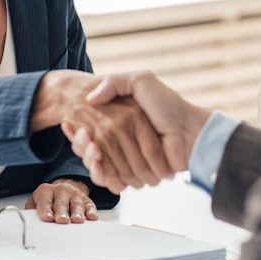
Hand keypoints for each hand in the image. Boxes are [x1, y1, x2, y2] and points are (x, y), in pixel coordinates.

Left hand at [25, 178, 97, 223]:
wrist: (65, 188)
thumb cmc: (49, 199)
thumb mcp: (36, 201)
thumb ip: (31, 210)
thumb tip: (27, 221)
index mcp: (45, 191)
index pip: (45, 201)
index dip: (45, 209)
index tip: (47, 218)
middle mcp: (61, 191)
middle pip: (61, 203)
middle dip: (61, 212)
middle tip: (61, 220)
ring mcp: (74, 195)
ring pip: (76, 204)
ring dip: (77, 212)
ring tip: (76, 220)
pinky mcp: (86, 201)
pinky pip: (89, 205)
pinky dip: (91, 211)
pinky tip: (91, 216)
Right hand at [32, 70, 171, 191]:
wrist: (190, 132)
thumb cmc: (169, 105)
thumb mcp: (141, 81)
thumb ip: (114, 83)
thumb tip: (89, 98)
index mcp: (119, 122)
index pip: (88, 132)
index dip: (76, 131)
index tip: (70, 125)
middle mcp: (121, 142)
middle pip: (88, 149)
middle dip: (81, 145)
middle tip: (81, 136)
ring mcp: (127, 159)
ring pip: (96, 165)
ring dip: (88, 158)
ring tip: (90, 148)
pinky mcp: (134, 175)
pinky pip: (110, 178)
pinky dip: (101, 173)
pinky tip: (96, 163)